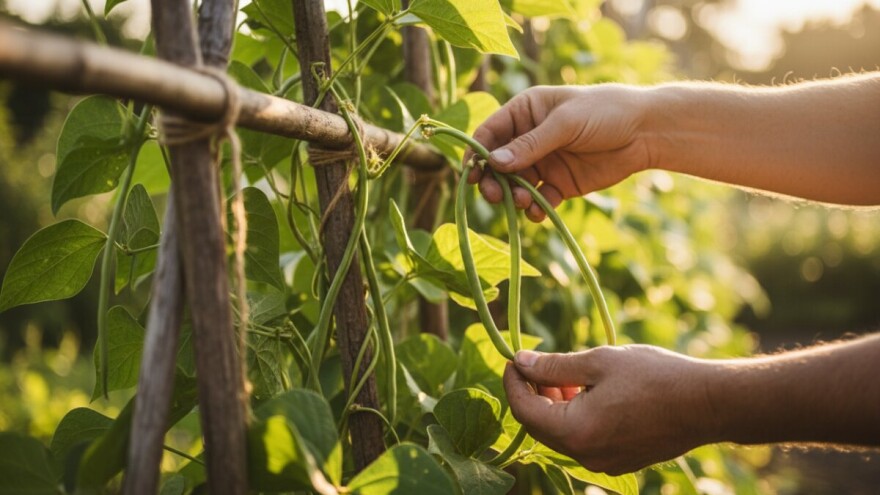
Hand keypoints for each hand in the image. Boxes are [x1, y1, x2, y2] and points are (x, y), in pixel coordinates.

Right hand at [466, 85, 652, 221]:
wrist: (646, 132)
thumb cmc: (605, 112)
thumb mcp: (565, 123)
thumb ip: (530, 144)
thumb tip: (493, 162)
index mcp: (525, 112)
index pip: (489, 133)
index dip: (476, 153)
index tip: (471, 174)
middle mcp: (529, 137)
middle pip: (497, 164)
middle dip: (492, 181)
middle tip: (495, 196)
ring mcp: (543, 162)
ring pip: (514, 185)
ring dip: (512, 197)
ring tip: (522, 202)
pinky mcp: (559, 184)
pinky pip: (537, 200)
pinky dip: (533, 209)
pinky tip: (538, 213)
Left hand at [503, 346, 717, 474]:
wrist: (708, 403)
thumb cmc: (654, 376)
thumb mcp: (598, 361)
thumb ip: (553, 366)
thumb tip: (520, 362)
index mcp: (576, 432)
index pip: (524, 411)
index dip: (513, 383)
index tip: (512, 358)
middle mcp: (586, 456)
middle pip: (539, 426)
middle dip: (532, 394)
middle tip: (534, 364)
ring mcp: (603, 463)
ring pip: (561, 434)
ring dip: (554, 405)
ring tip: (563, 374)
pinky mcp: (620, 460)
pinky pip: (583, 440)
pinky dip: (575, 417)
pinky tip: (585, 391)